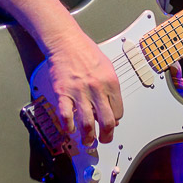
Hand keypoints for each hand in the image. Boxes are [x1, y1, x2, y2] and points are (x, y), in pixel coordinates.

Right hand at [44, 30, 123, 146]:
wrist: (65, 41)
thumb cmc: (85, 51)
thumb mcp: (107, 67)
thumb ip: (110, 88)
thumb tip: (111, 109)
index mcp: (111, 82)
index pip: (118, 112)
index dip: (114, 121)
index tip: (110, 123)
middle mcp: (97, 88)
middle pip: (106, 121)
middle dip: (106, 136)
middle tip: (103, 139)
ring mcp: (79, 91)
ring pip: (87, 123)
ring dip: (88, 137)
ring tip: (87, 141)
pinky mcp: (63, 92)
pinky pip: (66, 115)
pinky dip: (68, 126)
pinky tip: (70, 129)